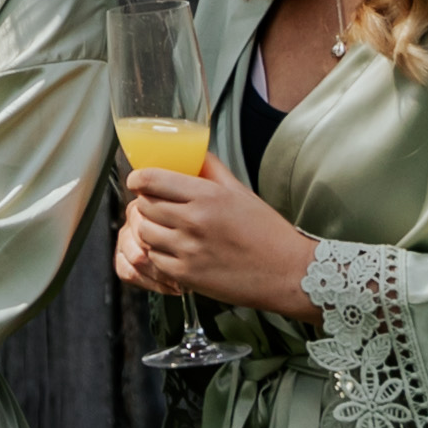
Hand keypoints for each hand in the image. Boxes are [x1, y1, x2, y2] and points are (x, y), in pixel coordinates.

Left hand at [113, 158, 323, 322]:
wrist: (288, 272)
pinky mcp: (186, 274)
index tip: (138, 181)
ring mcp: (188, 250)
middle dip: (146, 203)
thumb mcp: (241, 192)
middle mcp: (194, 221)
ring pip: (143, 232)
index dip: (138, 178)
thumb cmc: (268, 233)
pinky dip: (159, 254)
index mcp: (208, 196)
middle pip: (143, 205)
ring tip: (166, 230)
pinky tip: (175, 250)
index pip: (151, 179)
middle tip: (157, 206)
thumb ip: (212, 170)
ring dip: (150, 229)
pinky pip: (153, 258)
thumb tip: (192, 153)